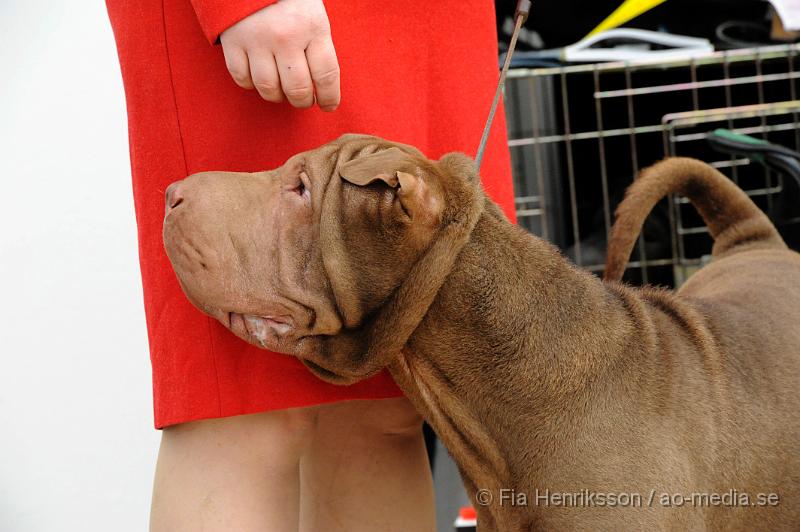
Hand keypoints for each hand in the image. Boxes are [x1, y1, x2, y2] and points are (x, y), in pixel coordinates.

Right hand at [220, 0, 339, 110]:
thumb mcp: (313, 15)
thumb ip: (318, 47)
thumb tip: (321, 87)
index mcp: (312, 27)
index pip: (326, 75)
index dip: (329, 98)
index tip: (328, 106)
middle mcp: (285, 36)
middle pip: (297, 89)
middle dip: (303, 102)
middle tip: (304, 100)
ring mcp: (257, 40)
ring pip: (269, 89)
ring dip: (277, 96)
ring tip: (282, 91)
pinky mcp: (232, 42)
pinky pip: (242, 79)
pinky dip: (251, 84)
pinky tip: (259, 77)